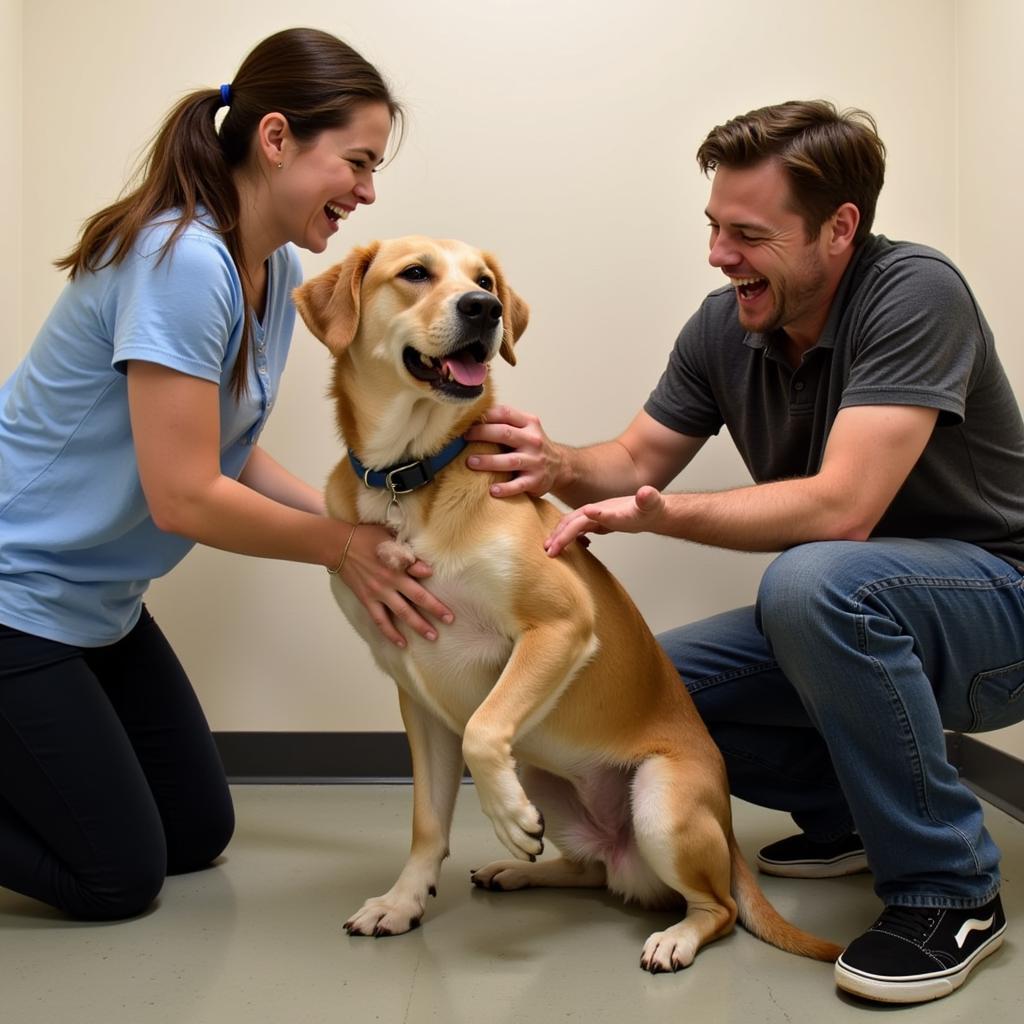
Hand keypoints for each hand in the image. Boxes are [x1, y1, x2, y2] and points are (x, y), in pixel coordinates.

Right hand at [338, 523, 453, 646]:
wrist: (339, 546)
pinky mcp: (367, 600)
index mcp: (398, 563)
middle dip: (435, 609)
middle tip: (450, 620)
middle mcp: (390, 580)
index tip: (445, 588)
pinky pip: (381, 621)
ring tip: (432, 636)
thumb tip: (426, 569)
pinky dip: (391, 633)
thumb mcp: (389, 538)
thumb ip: (407, 553)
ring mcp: (378, 592)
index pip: (420, 573)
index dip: (431, 579)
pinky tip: (402, 643)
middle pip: (417, 597)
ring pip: (402, 613)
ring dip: (418, 625)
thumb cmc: (367, 538)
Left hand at [464, 405, 562, 497]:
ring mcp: (535, 461)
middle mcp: (533, 440)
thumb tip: (470, 416)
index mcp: (529, 423)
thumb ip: (504, 421)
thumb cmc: (532, 445)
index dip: (485, 415)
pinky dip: (505, 488)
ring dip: (489, 461)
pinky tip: (492, 490)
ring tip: (470, 462)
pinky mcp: (535, 480)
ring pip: (510, 460)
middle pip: (505, 434)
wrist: (560, 465)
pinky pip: (518, 485)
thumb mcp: (525, 427)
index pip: (505, 413)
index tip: (467, 421)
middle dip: (482, 434)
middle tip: (464, 438)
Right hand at [544, 486, 665, 556]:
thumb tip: (645, 492)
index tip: (558, 541)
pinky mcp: (599, 522)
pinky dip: (572, 538)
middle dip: (559, 536)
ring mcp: (596, 516)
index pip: (583, 518)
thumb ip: (648, 498)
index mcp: (605, 508)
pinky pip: (580, 530)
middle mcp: (597, 510)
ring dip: (560, 537)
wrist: (653, 508)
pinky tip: (574, 548)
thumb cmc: (652, 507)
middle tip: (549, 552)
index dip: (568, 530)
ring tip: (550, 551)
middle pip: (572, 522)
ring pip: (572, 526)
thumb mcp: (651, 503)